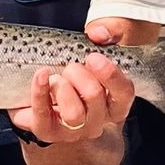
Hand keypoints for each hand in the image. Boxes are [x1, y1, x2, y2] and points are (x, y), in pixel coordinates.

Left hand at [8, 24, 135, 144]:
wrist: (41, 101)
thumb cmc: (73, 77)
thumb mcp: (95, 53)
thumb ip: (106, 35)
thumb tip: (99, 33)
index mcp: (113, 103)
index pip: (124, 93)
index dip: (111, 75)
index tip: (93, 58)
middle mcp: (97, 121)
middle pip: (95, 95)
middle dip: (78, 73)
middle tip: (70, 67)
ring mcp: (73, 131)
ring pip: (74, 113)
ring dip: (61, 86)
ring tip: (56, 78)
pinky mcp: (47, 132)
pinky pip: (43, 113)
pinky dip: (40, 90)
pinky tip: (41, 75)